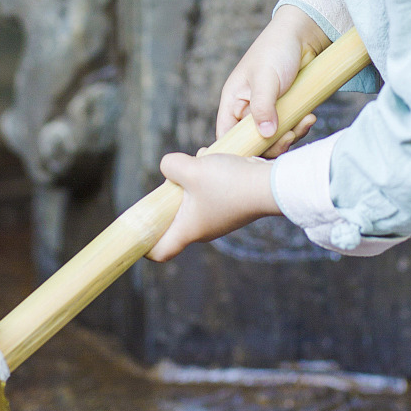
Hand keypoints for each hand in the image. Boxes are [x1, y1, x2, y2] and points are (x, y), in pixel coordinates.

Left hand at [149, 150, 280, 259]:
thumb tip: (169, 166)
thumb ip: (171, 166)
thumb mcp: (191, 168)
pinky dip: (211, 176)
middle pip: (176, 219)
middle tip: (173, 178)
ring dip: (194, 178)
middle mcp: (204, 229)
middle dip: (171, 196)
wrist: (271, 184)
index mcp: (189, 230)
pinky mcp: (234, 206)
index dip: (145, 246)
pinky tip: (218, 159)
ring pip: (195, 199)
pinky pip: (213, 191)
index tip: (138, 233)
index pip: (161, 251)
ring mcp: (221, 218)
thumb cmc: (229, 183)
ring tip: (201, 160)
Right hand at [216, 6, 328, 145]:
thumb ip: (262, 106)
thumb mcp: (266, 77)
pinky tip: (310, 117)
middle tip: (288, 136)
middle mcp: (248, 110)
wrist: (304, 35)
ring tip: (304, 121)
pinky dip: (300, 128)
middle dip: (271, 145)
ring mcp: (269, 112)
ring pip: (274, 140)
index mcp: (233, 102)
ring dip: (289, 136)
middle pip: (253, 143)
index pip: (227, 136)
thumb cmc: (276, 48)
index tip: (255, 156)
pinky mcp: (287, 112)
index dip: (237, 150)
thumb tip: (264, 134)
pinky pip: (290, 130)